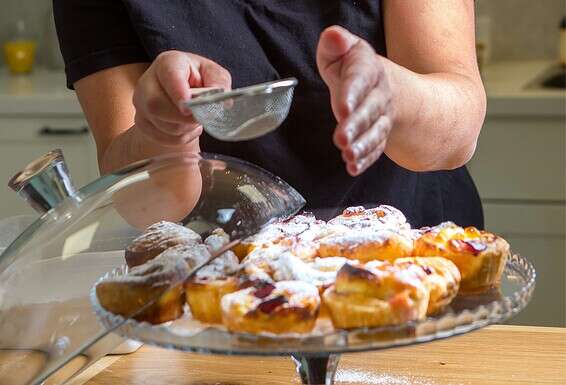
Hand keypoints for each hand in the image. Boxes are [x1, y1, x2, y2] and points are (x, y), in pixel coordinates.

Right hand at [133, 50, 231, 145]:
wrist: (181, 94)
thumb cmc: (198, 80)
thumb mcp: (213, 74)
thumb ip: (219, 82)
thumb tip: (222, 99)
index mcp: (168, 63)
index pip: (169, 75)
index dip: (178, 91)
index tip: (188, 105)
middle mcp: (148, 82)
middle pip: (157, 105)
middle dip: (185, 118)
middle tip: (201, 117)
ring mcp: (141, 104)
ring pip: (163, 126)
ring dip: (186, 128)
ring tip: (195, 118)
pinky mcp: (142, 123)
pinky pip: (164, 138)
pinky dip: (181, 137)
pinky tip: (186, 127)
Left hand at [317, 26, 393, 175]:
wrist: (387, 87)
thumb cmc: (354, 69)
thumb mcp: (345, 51)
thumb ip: (335, 44)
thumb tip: (333, 37)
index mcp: (367, 69)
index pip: (360, 79)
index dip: (352, 93)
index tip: (342, 108)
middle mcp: (379, 94)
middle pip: (370, 110)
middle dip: (356, 125)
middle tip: (341, 138)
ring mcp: (382, 117)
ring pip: (376, 132)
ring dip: (362, 146)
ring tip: (348, 156)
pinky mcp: (379, 136)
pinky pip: (376, 149)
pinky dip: (366, 159)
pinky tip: (353, 167)